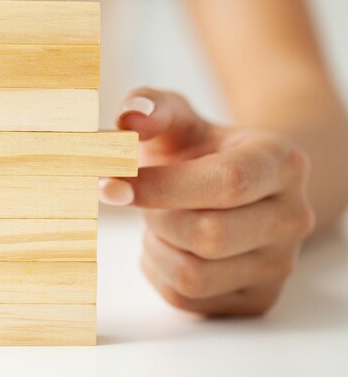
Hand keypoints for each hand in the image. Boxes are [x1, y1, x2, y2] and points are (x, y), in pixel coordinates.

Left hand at [100, 88, 315, 315]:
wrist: (231, 188)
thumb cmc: (199, 151)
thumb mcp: (177, 118)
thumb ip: (149, 107)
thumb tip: (128, 120)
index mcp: (281, 162)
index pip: (227, 182)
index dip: (161, 186)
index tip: (113, 181)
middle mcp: (292, 217)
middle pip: (210, 236)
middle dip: (157, 217)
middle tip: (143, 199)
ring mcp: (279, 264)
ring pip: (194, 276)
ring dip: (155, 246)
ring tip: (159, 220)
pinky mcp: (257, 299)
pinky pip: (186, 299)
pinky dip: (158, 270)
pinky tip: (166, 244)